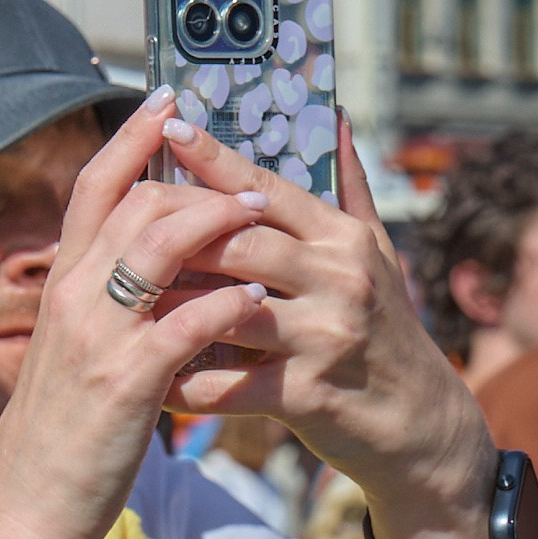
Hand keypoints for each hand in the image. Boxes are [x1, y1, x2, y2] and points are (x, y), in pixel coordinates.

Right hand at [0, 89, 274, 538]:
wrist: (30, 500)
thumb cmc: (61, 429)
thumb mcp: (72, 348)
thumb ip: (103, 300)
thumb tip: (143, 263)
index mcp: (61, 283)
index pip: (94, 187)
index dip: (132, 137)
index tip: (169, 98)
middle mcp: (72, 295)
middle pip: (136, 201)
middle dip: (199, 181)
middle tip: (251, 182)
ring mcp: (97, 334)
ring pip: (161, 244)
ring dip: (221, 223)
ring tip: (266, 219)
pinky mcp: (127, 378)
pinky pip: (186, 320)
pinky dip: (226, 301)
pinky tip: (256, 297)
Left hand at [158, 111, 498, 538]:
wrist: (420, 424)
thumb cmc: (383, 328)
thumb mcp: (374, 253)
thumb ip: (348, 186)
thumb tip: (332, 114)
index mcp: (342, 239)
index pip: (268, 190)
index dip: (215, 159)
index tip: (169, 127)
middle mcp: (339, 280)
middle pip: (240, 243)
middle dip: (176, 236)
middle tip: (122, 229)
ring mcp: (325, 337)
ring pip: (228, 311)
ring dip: (169, 308)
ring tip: (117, 301)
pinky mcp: (307, 394)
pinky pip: (227, 385)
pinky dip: (182, 383)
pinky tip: (144, 377)